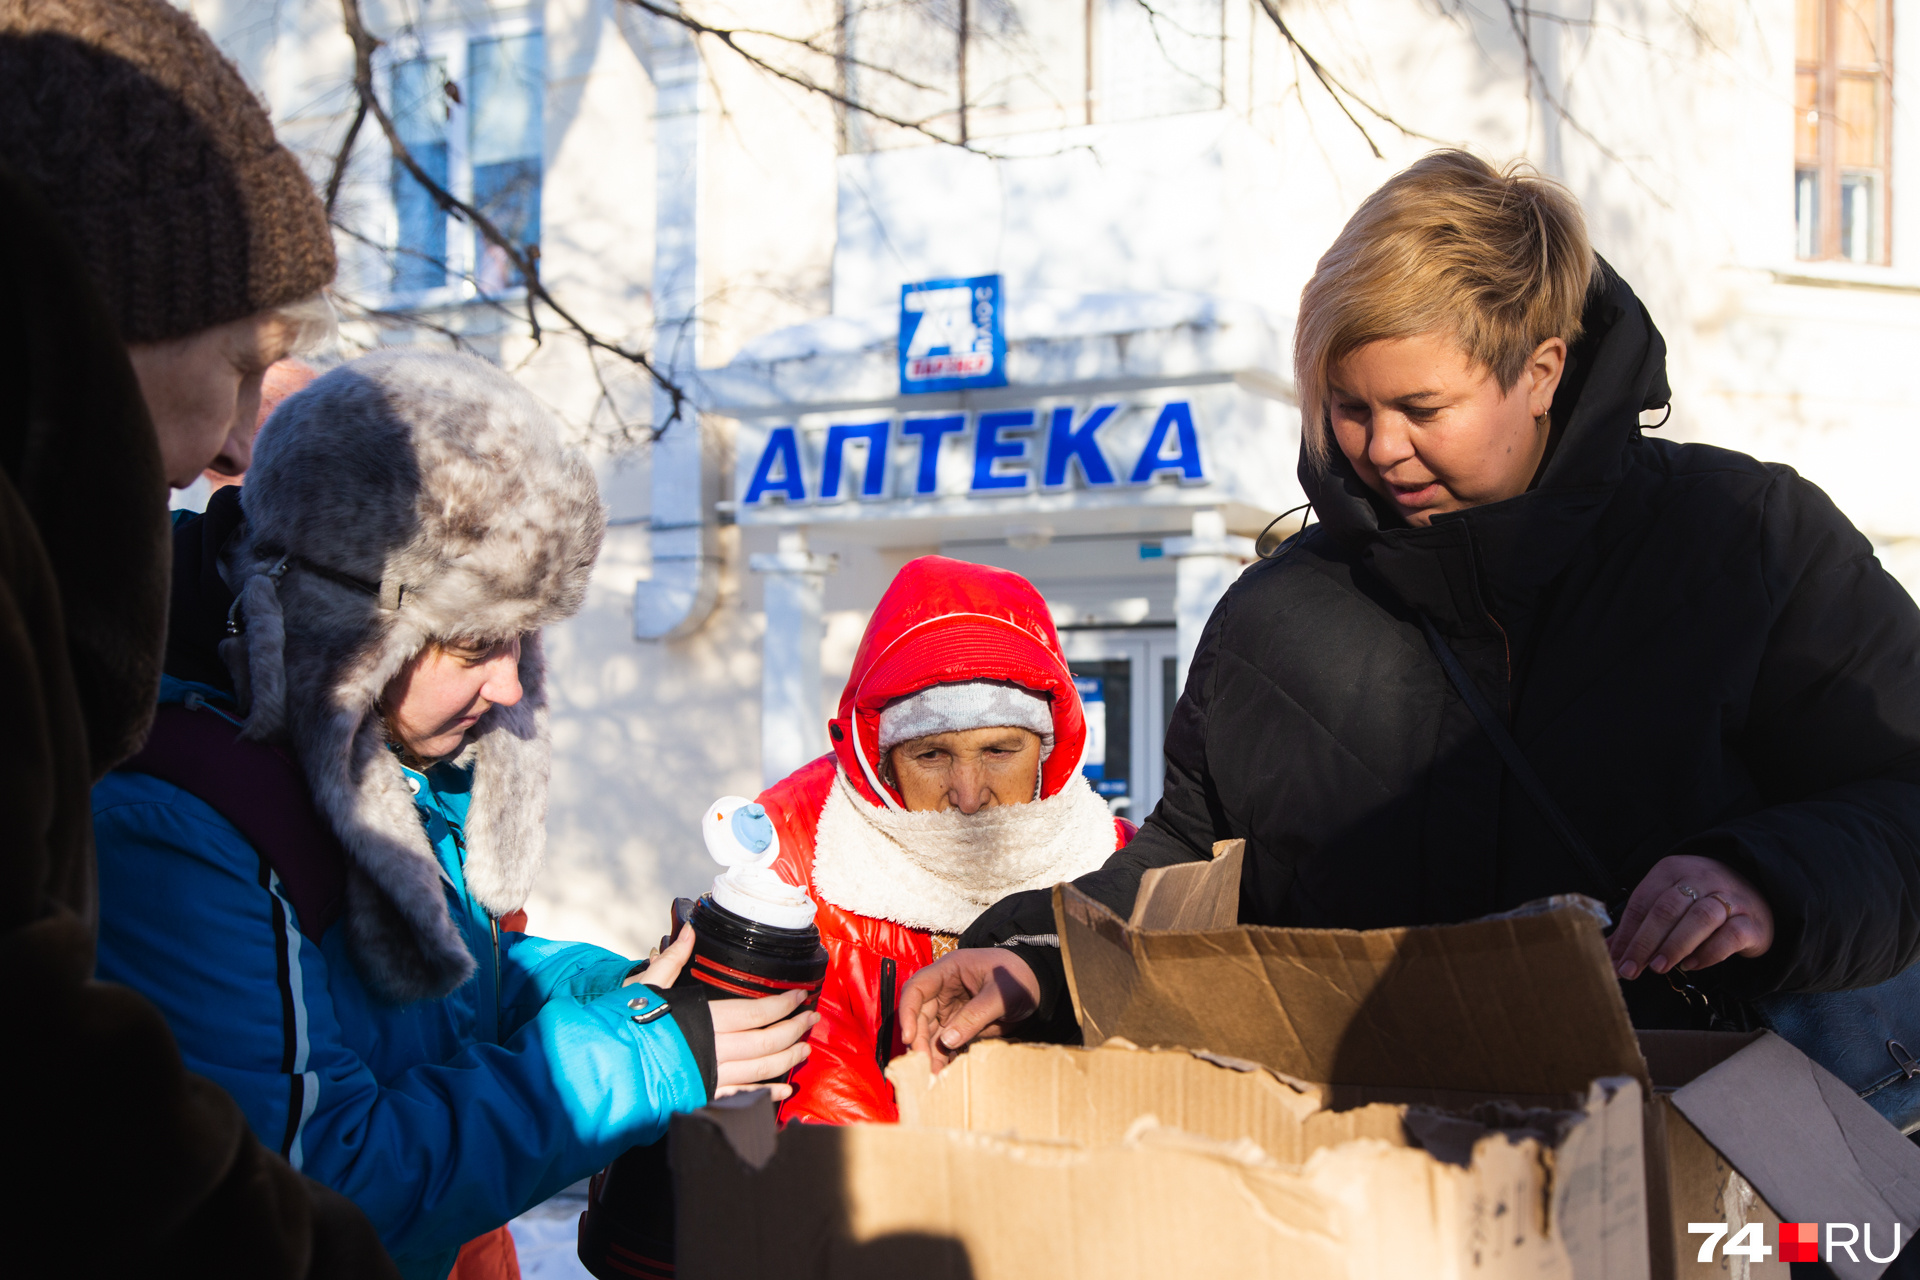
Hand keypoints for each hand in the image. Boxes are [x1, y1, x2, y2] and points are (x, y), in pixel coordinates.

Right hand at [619, 925, 816, 1099]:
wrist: (602, 1070)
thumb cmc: (623, 1025)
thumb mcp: (646, 986)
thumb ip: (673, 960)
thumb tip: (689, 932)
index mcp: (703, 1019)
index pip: (756, 1011)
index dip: (783, 1004)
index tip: (800, 996)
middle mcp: (713, 1049)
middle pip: (767, 1040)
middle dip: (794, 1030)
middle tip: (812, 1020)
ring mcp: (710, 1076)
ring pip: (761, 1069)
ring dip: (787, 1059)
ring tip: (804, 1049)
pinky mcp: (703, 1097)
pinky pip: (743, 1095)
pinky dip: (767, 1093)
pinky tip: (782, 1089)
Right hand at [899, 947, 1039, 1072]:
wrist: (1036, 984)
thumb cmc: (1018, 979)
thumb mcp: (1000, 995)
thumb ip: (975, 1016)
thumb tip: (948, 1041)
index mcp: (948, 971)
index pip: (916, 988)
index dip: (907, 1012)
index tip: (908, 1038)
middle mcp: (943, 990)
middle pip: (919, 1015)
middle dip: (918, 1040)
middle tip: (923, 1065)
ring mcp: (950, 1008)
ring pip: (929, 1032)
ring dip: (929, 1053)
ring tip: (932, 1076)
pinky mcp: (959, 1024)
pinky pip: (945, 1041)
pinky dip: (942, 1056)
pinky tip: (943, 1072)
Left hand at [1608, 854, 1774, 980]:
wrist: (1758, 890)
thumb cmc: (1701, 899)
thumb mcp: (1669, 902)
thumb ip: (1641, 924)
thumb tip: (1610, 952)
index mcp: (1673, 870)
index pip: (1643, 901)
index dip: (1627, 933)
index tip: (1616, 960)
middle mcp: (1702, 879)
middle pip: (1668, 909)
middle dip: (1645, 942)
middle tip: (1631, 968)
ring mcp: (1730, 898)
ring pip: (1700, 918)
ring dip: (1675, 945)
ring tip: (1658, 967)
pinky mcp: (1752, 921)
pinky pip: (1731, 935)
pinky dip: (1710, 952)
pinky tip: (1692, 965)